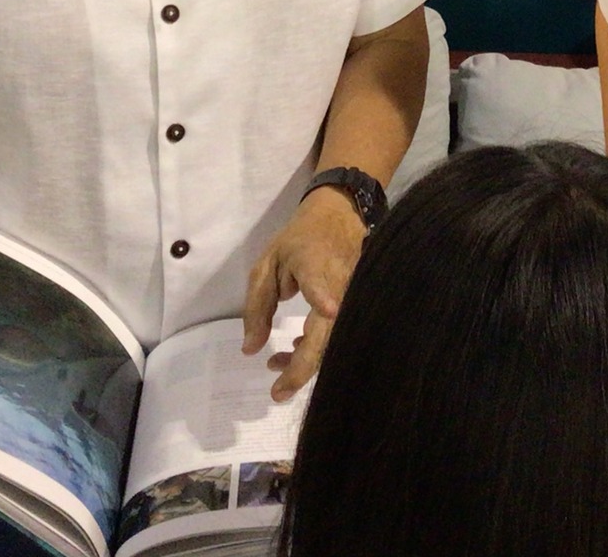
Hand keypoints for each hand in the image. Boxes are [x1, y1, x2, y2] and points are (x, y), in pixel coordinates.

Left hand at [242, 186, 365, 401]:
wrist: (339, 215)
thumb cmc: (299, 239)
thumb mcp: (267, 264)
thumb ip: (257, 307)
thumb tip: (250, 350)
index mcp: (316, 266)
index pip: (321, 284)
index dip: (324, 297)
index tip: (329, 309)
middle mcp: (340, 285)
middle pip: (325, 333)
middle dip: (301, 367)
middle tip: (276, 392)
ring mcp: (352, 295)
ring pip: (332, 338)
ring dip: (306, 359)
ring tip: (274, 364)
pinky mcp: (357, 302)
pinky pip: (338, 331)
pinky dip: (316, 345)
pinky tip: (295, 347)